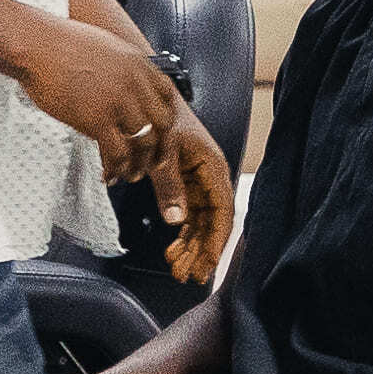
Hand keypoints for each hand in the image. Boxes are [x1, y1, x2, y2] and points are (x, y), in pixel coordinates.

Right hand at [6, 10, 192, 178]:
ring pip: (144, 143)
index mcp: (137, 62)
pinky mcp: (97, 119)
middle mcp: (134, 82)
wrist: (35, 45)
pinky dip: (117, 168)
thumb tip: (127, 83)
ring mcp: (117, 101)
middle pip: (163, 123)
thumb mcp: (105, 46)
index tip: (160, 133)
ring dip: (140, 164)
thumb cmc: (60, 43)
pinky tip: (110, 174)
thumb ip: (123, 67)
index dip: (167, 119)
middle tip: (152, 161)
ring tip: (131, 173)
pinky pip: (118, 153)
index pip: (168, 96)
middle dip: (161, 147)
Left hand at [122, 110, 236, 291]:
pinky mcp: (186, 185)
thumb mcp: (162, 152)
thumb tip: (176, 220)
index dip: (216, 240)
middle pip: (212, 223)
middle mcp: (210, 178)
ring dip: (191, 247)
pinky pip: (188, 216)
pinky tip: (173, 250)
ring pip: (200, 223)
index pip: (222, 212)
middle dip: (201, 251)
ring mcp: (198, 183)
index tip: (207, 262)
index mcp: (213, 167)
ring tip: (178, 268)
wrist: (150, 98)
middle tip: (188, 275)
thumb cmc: (161, 118)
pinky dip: (181, 234)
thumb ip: (169, 186)